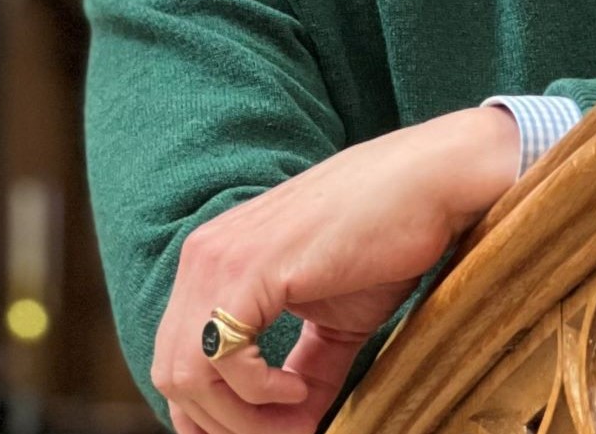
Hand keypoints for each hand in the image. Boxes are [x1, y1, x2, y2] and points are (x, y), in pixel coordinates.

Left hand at [152, 104, 519, 433]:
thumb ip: (303, 369)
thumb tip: (294, 429)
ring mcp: (220, 258)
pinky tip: (298, 390)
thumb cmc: (385, 239)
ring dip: (243, 420)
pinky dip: (258, 394)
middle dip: (226, 426)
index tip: (276, 431)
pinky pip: (221, 359)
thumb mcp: (333, 321)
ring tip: (299, 417)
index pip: (177, 359)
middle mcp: (203, 256)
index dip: (215, 415)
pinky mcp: (248, 267)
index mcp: (216, 262)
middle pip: (171, 376)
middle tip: (290, 433)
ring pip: (185, 376)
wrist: (425, 185)